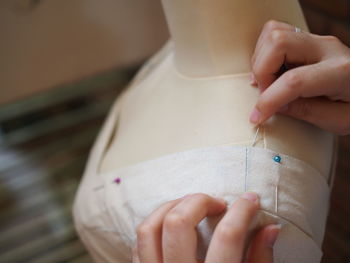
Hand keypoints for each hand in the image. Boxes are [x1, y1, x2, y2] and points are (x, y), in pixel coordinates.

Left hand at [133, 192, 279, 262]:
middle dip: (200, 202)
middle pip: (177, 223)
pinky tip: (172, 221)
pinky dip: (155, 223)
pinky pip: (139, 242)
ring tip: (193, 205)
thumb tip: (270, 228)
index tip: (251, 199)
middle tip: (219, 204)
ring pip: (149, 227)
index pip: (228, 237)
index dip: (242, 210)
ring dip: (172, 206)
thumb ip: (259, 262)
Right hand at [250, 20, 349, 134]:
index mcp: (340, 72)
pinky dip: (264, 52)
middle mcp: (327, 48)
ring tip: (267, 82)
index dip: (269, 100)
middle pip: (279, 43)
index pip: (294, 81)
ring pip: (274, 33)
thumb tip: (275, 106)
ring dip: (261, 60)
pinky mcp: (307, 39)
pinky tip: (270, 71)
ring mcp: (317, 40)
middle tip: (265, 93)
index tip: (257, 117)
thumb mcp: (340, 120)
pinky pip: (276, 33)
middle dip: (261, 71)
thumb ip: (307, 112)